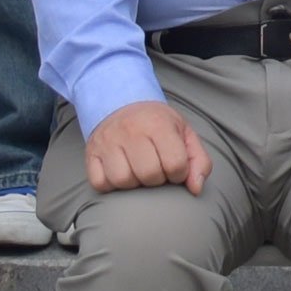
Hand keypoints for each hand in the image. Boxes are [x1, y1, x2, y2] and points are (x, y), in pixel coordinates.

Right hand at [85, 98, 211, 194]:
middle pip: (149, 175)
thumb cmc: (156, 123)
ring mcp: (108, 142)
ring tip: (137, 171)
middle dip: (157, 179)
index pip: (175, 165)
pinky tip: (120, 172)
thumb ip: (199, 161)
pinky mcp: (91, 154)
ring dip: (133, 183)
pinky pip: (100, 183)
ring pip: (123, 180)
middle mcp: (131, 130)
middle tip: (155, 168)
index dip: (179, 173)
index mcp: (158, 124)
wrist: (120, 102)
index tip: (174, 166)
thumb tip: (195, 188)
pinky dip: (110, 184)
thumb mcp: (184, 133)